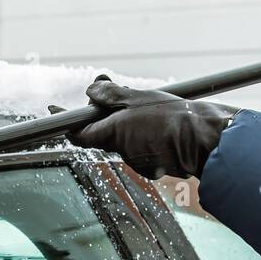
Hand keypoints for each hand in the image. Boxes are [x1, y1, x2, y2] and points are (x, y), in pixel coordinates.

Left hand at [64, 77, 236, 179]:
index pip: (80, 134)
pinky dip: (148, 138)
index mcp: (114, 133)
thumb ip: (111, 96)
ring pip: (126, 141)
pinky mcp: (155, 168)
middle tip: (121, 97)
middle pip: (105, 134)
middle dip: (108, 117)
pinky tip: (165, 128)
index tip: (55, 111)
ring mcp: (139, 162)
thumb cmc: (174, 117)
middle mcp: (123, 151)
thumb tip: (91, 91)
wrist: (206, 140)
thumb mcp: (138, 98)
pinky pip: (144, 150)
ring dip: (132, 126)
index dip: (66, 122)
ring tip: (155, 112)